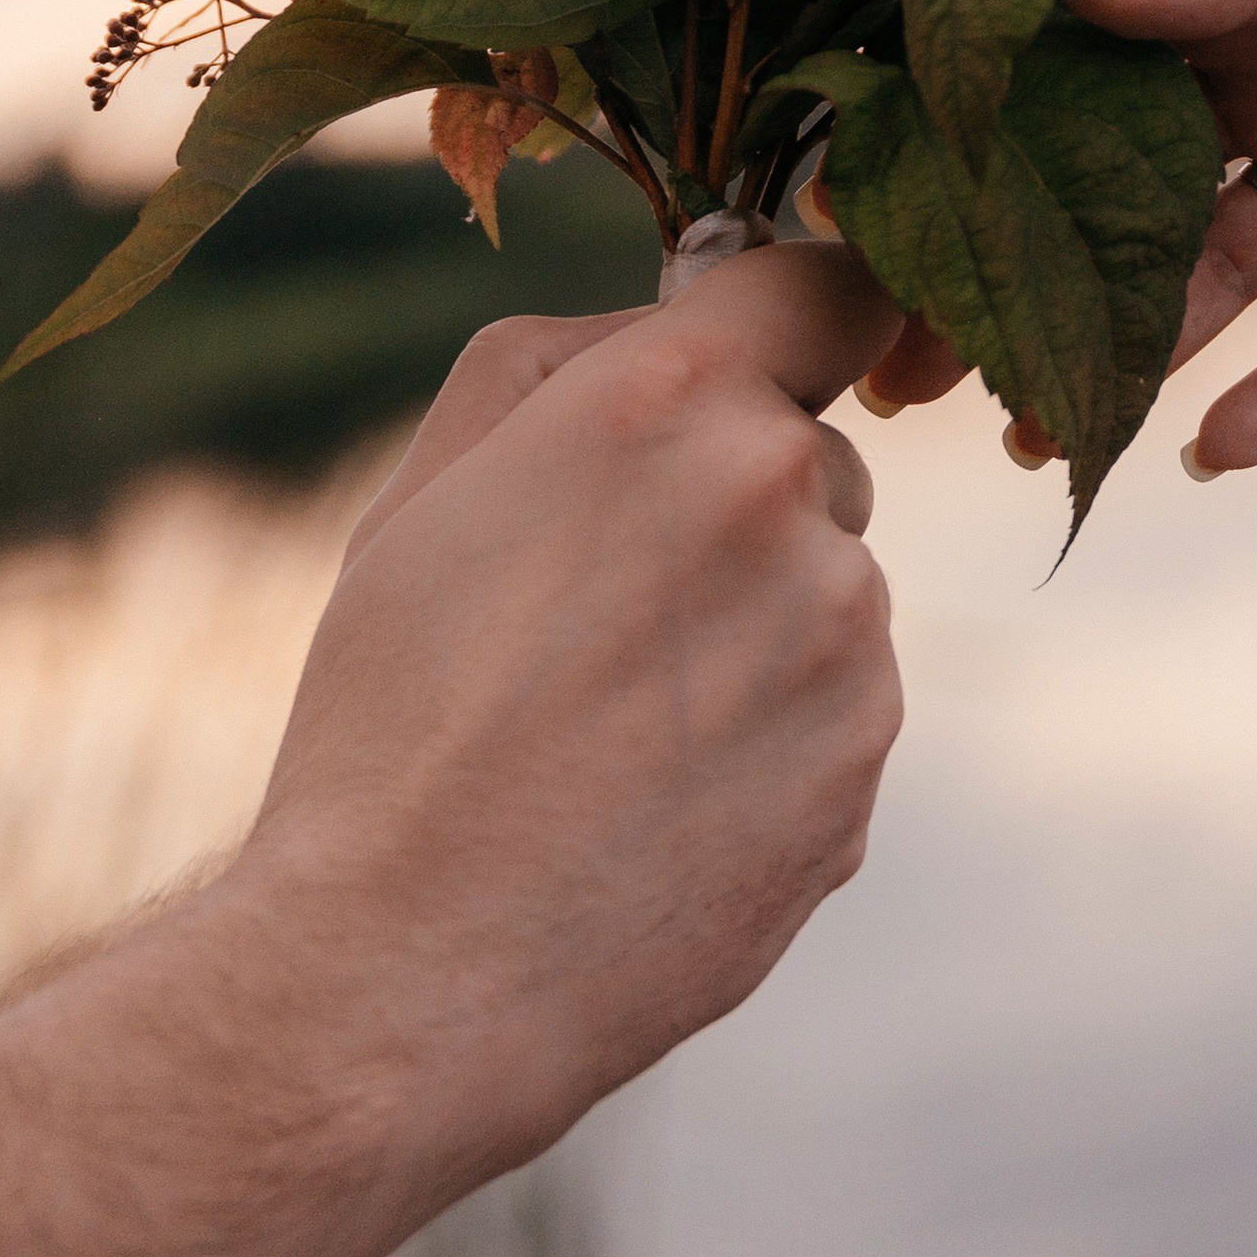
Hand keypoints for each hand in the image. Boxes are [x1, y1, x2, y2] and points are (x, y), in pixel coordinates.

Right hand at [247, 239, 907, 1185]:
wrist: (404, 968)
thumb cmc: (392, 717)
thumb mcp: (428, 487)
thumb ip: (569, 358)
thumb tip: (682, 312)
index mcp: (672, 400)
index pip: (826, 288)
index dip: (801, 317)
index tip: (777, 347)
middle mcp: (784, 498)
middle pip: (810, 457)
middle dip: (731, 506)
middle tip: (594, 612)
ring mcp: (846, 645)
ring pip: (827, 595)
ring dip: (751, 633)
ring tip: (605, 733)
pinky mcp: (864, 771)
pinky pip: (832, 718)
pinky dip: (766, 746)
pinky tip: (650, 807)